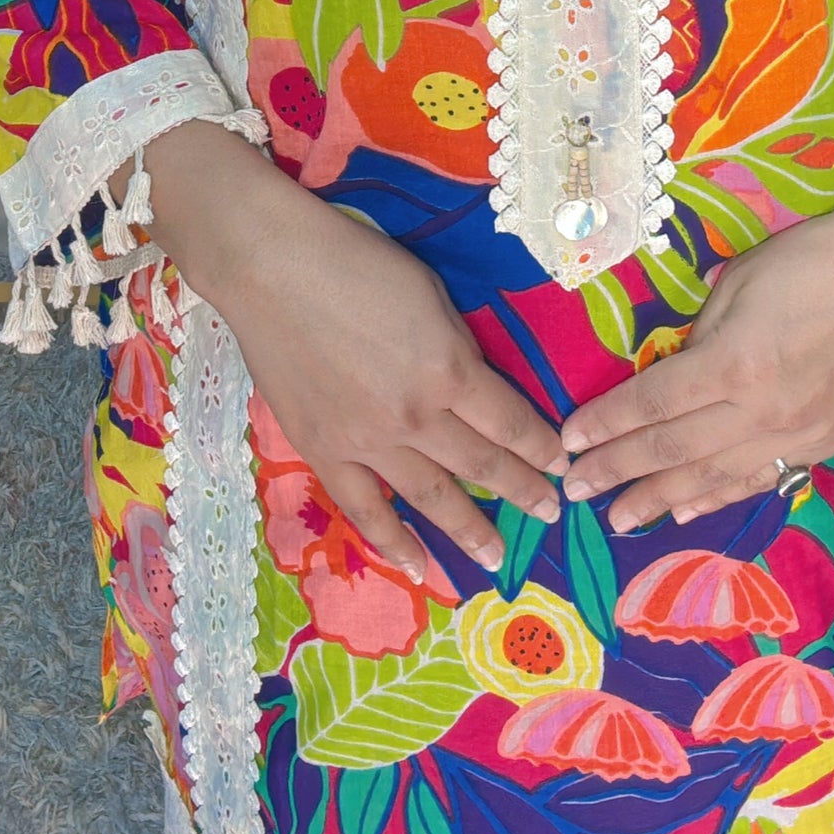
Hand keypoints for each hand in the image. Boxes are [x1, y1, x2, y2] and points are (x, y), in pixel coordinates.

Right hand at [140, 122, 566, 580]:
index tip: (562, 465)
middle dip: (522, 489)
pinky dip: (394, 542)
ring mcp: (367, 442)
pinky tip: (420, 569)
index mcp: (448, 370)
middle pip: (481, 463)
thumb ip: (455, 348)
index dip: (541, 446)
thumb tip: (474, 386)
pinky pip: (365, 509)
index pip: (510, 422)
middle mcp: (415, 416)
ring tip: (498, 556)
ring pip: (431, 496)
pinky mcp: (324, 452)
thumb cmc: (357, 263)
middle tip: (549, 512)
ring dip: (470, 529)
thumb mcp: (430, 294)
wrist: (271, 269)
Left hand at [560, 173, 833, 531]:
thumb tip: (676, 373)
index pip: (655, 404)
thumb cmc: (816, 259)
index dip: (607, 425)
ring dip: (661, 501)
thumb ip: (704, 335)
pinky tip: (687, 513)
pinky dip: (720, 497)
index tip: (569, 443)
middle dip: (619, 472)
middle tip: (575, 493)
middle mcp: (765, 410)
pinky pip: (763, 477)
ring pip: (716, 477)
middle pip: (675, 449)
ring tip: (619, 520)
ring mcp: (802, 434)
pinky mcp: (830, 443)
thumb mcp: (742, 281)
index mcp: (737, 363)